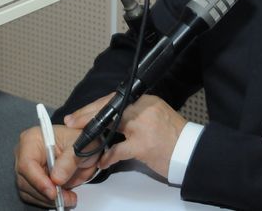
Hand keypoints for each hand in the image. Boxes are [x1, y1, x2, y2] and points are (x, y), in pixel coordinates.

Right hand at [14, 122, 99, 207]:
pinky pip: (35, 195)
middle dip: (45, 193)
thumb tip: (57, 178)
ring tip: (68, 197)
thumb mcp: (80, 146)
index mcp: (33, 139)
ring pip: (29, 191)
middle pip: (25, 180)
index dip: (38, 180)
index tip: (53, 191)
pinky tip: (63, 196)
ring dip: (48, 199)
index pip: (26, 163)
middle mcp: (26, 153)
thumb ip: (69, 161)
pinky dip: (48, 200)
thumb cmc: (80, 140)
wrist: (86, 147)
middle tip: (64, 197)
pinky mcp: (34, 180)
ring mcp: (29, 168)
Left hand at [64, 94, 185, 177]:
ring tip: (82, 144)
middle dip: (86, 117)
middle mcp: (144, 109)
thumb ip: (134, 115)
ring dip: (93, 136)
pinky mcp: (143, 145)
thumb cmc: (172, 136)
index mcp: (145, 101)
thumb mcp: (154, 117)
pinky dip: (107, 157)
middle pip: (108, 109)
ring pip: (109, 126)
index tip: (78, 114)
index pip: (114, 99)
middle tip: (71, 123)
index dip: (93, 107)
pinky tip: (102, 161)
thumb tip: (110, 119)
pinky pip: (117, 150)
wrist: (190, 150)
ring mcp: (143, 126)